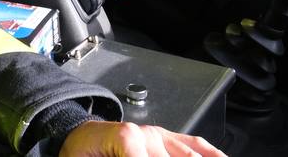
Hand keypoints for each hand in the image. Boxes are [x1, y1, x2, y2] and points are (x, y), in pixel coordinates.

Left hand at [59, 121, 224, 155]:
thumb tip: (137, 154)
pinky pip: (192, 145)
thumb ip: (120, 155)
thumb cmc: (80, 152)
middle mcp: (146, 134)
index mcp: (126, 138)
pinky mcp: (165, 138)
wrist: (77, 135)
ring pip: (188, 153)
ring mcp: (158, 135)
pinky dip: (210, 152)